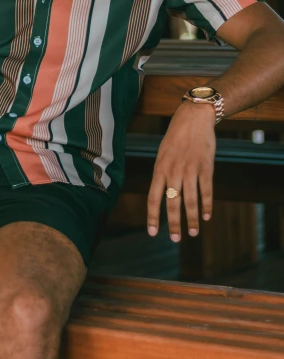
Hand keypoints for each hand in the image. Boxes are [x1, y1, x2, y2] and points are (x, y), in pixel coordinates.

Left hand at [147, 102, 215, 241]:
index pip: (153, 197)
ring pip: (191, 201)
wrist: (193, 119)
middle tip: (175, 239)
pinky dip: (206, 206)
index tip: (153, 233)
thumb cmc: (175, 138)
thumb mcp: (162, 154)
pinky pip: (206, 191)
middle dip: (174, 224)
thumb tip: (159, 196)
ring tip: (194, 233)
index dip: (153, 216)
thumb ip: (161, 175)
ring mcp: (190, 170)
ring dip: (192, 219)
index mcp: (160, 169)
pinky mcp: (206, 167)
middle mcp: (173, 171)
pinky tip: (207, 217)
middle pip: (172, 203)